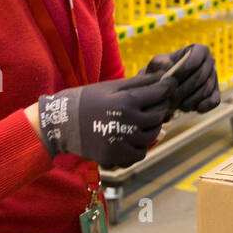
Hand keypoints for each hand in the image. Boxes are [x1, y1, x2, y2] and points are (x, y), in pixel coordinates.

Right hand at [36, 72, 174, 167]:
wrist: (61, 123)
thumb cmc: (87, 100)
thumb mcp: (110, 87)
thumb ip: (137, 83)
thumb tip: (162, 76)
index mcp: (125, 101)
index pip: (159, 94)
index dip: (168, 88)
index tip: (171, 85)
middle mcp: (126, 122)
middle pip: (158, 116)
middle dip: (161, 108)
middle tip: (158, 104)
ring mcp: (122, 141)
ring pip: (152, 136)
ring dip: (151, 128)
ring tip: (142, 121)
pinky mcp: (116, 157)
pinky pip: (140, 153)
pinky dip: (139, 146)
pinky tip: (131, 137)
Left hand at [143, 43, 219, 113]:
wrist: (166, 85)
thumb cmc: (161, 71)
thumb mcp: (158, 64)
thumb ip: (162, 64)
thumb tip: (171, 69)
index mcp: (199, 50)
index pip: (197, 57)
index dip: (185, 68)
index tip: (173, 79)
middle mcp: (210, 62)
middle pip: (202, 75)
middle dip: (185, 88)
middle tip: (171, 98)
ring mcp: (214, 78)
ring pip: (206, 89)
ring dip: (191, 99)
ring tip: (177, 105)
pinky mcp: (216, 93)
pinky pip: (214, 101)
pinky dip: (203, 106)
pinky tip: (190, 109)